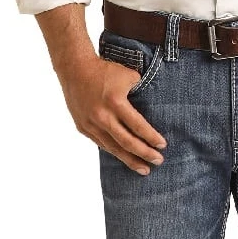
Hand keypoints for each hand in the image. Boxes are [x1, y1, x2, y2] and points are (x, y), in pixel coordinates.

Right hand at [62, 56, 167, 174]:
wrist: (74, 69)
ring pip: (113, 148)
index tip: (162, 146)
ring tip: (143, 169)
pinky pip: (102, 143)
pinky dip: (115, 151)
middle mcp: (102, 116)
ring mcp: (91, 124)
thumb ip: (141, 91)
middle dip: (144, 154)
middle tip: (158, 161)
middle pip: (127, 142)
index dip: (151, 138)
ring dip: (129, 160)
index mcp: (115, 102)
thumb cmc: (104, 71)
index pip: (138, 126)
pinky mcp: (83, 127)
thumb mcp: (128, 76)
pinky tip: (125, 157)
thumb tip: (152, 106)